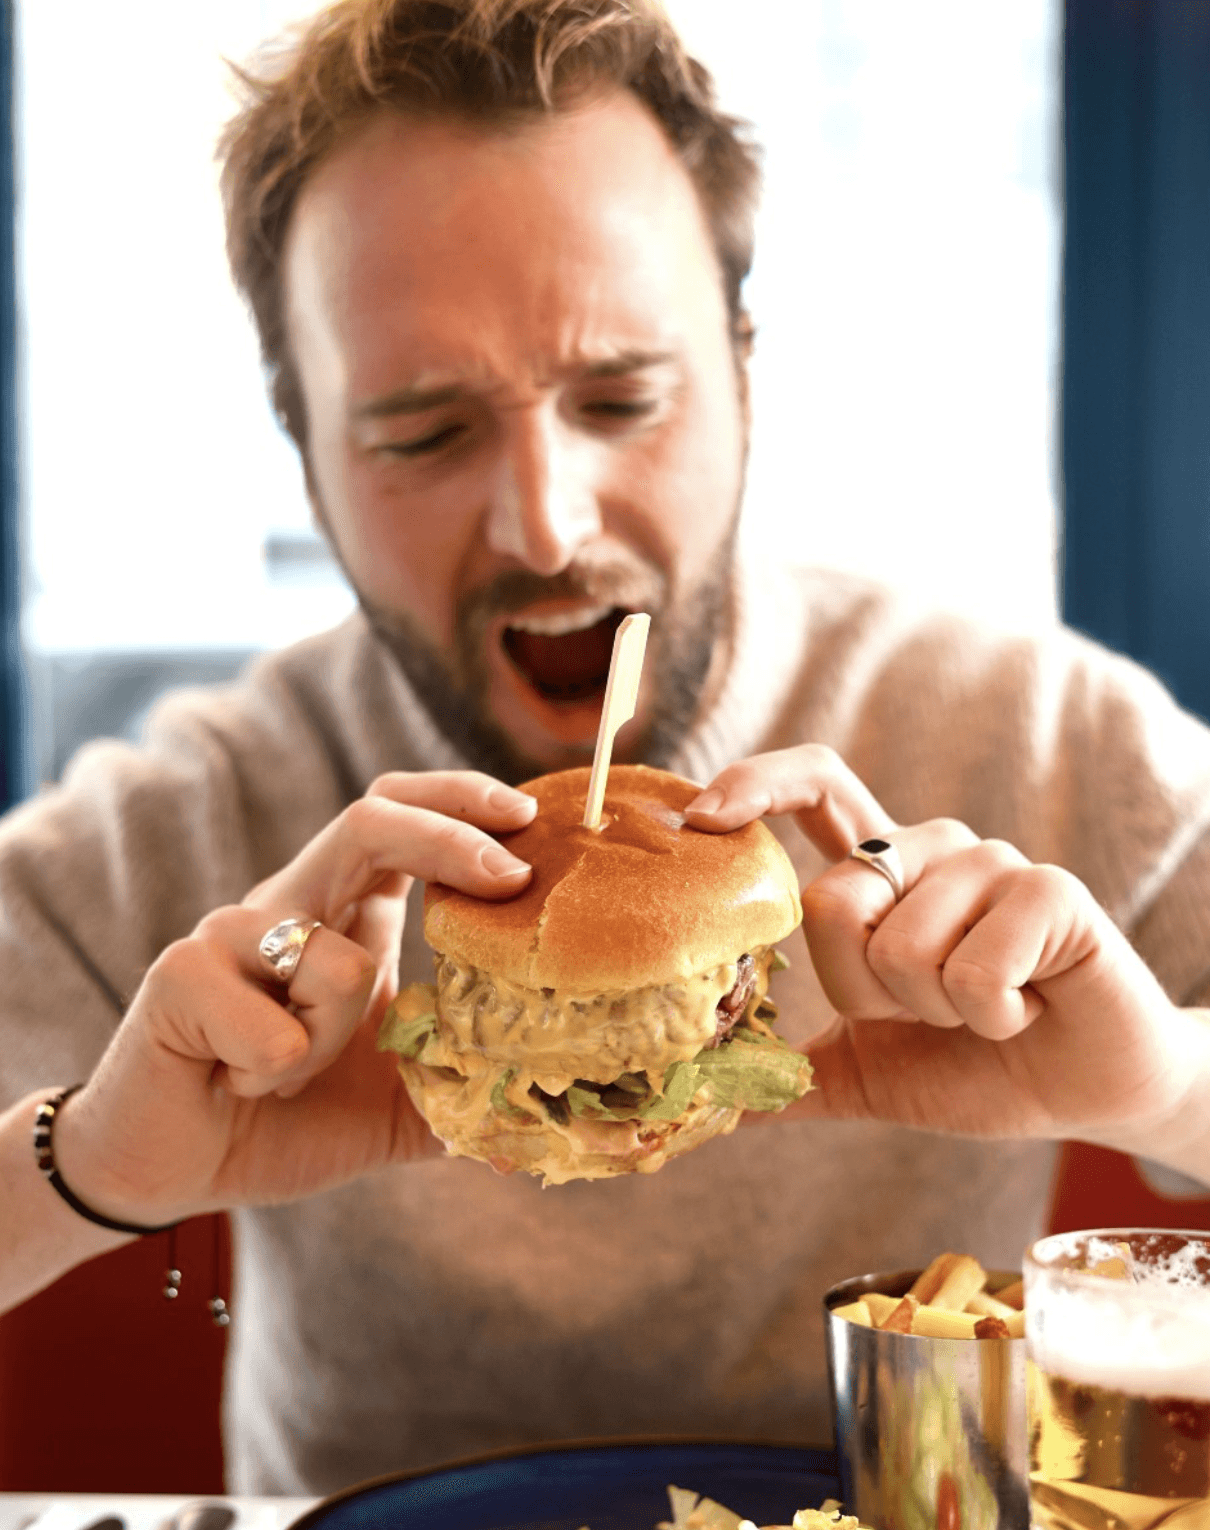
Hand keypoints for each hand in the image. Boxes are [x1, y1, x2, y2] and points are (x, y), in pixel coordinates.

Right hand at [52, 772, 536, 1224]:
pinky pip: (277, 1029)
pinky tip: (240, 1085)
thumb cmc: (283, 1119)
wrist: (173, 1170)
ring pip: (340, 964)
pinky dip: (279, 1073)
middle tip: (514, 877)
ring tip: (292, 1079)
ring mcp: (229, 932)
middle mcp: (289, 905)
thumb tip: (550, 1101)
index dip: (460, 800)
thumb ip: (464, 1088)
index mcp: (342, 914)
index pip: (399, 814)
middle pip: (370, 821)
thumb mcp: (397, 1105)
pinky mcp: (179, 975)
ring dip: (341, 1038)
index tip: (526, 816)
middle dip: (451, 836)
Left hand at [685, 745, 1209, 1160]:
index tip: (701, 818)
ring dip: (939, 1013)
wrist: (1083, 1093)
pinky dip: (992, 1017)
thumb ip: (789, 1073)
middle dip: (867, 994)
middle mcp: (929, 851)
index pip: (814, 789)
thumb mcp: (865, 1070)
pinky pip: (975, 967)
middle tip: (928, 1014)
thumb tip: (703, 1098)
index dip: (755, 785)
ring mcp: (992, 863)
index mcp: (881, 875)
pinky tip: (1027, 1010)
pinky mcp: (1051, 890)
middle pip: (833, 902)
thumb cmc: (976, 1066)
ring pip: (901, 945)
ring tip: (987, 1012)